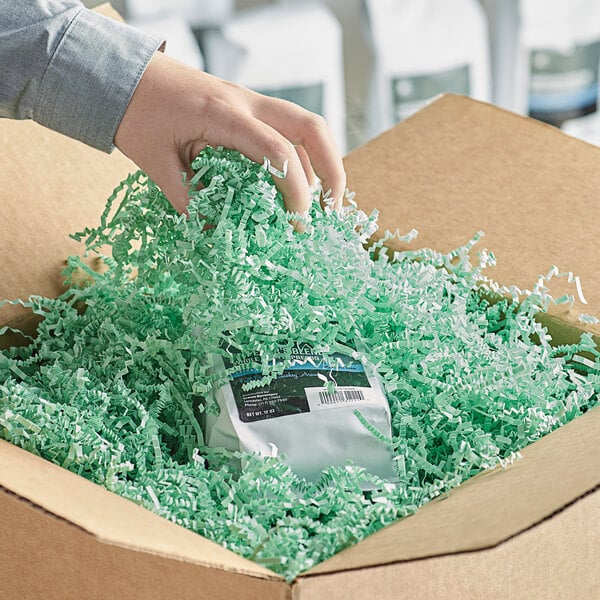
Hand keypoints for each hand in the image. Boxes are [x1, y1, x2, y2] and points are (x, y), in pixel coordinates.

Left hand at [114, 52, 345, 215]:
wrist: (126, 76)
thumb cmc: (137, 115)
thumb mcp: (156, 164)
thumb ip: (190, 201)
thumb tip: (219, 237)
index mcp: (224, 116)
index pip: (278, 152)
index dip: (296, 191)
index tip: (297, 224)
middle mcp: (247, 103)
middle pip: (311, 128)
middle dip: (332, 171)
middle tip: (331, 212)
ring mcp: (251, 101)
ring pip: (306, 127)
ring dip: (322, 164)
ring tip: (321, 204)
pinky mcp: (249, 108)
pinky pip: (288, 129)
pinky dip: (303, 158)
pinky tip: (298, 184)